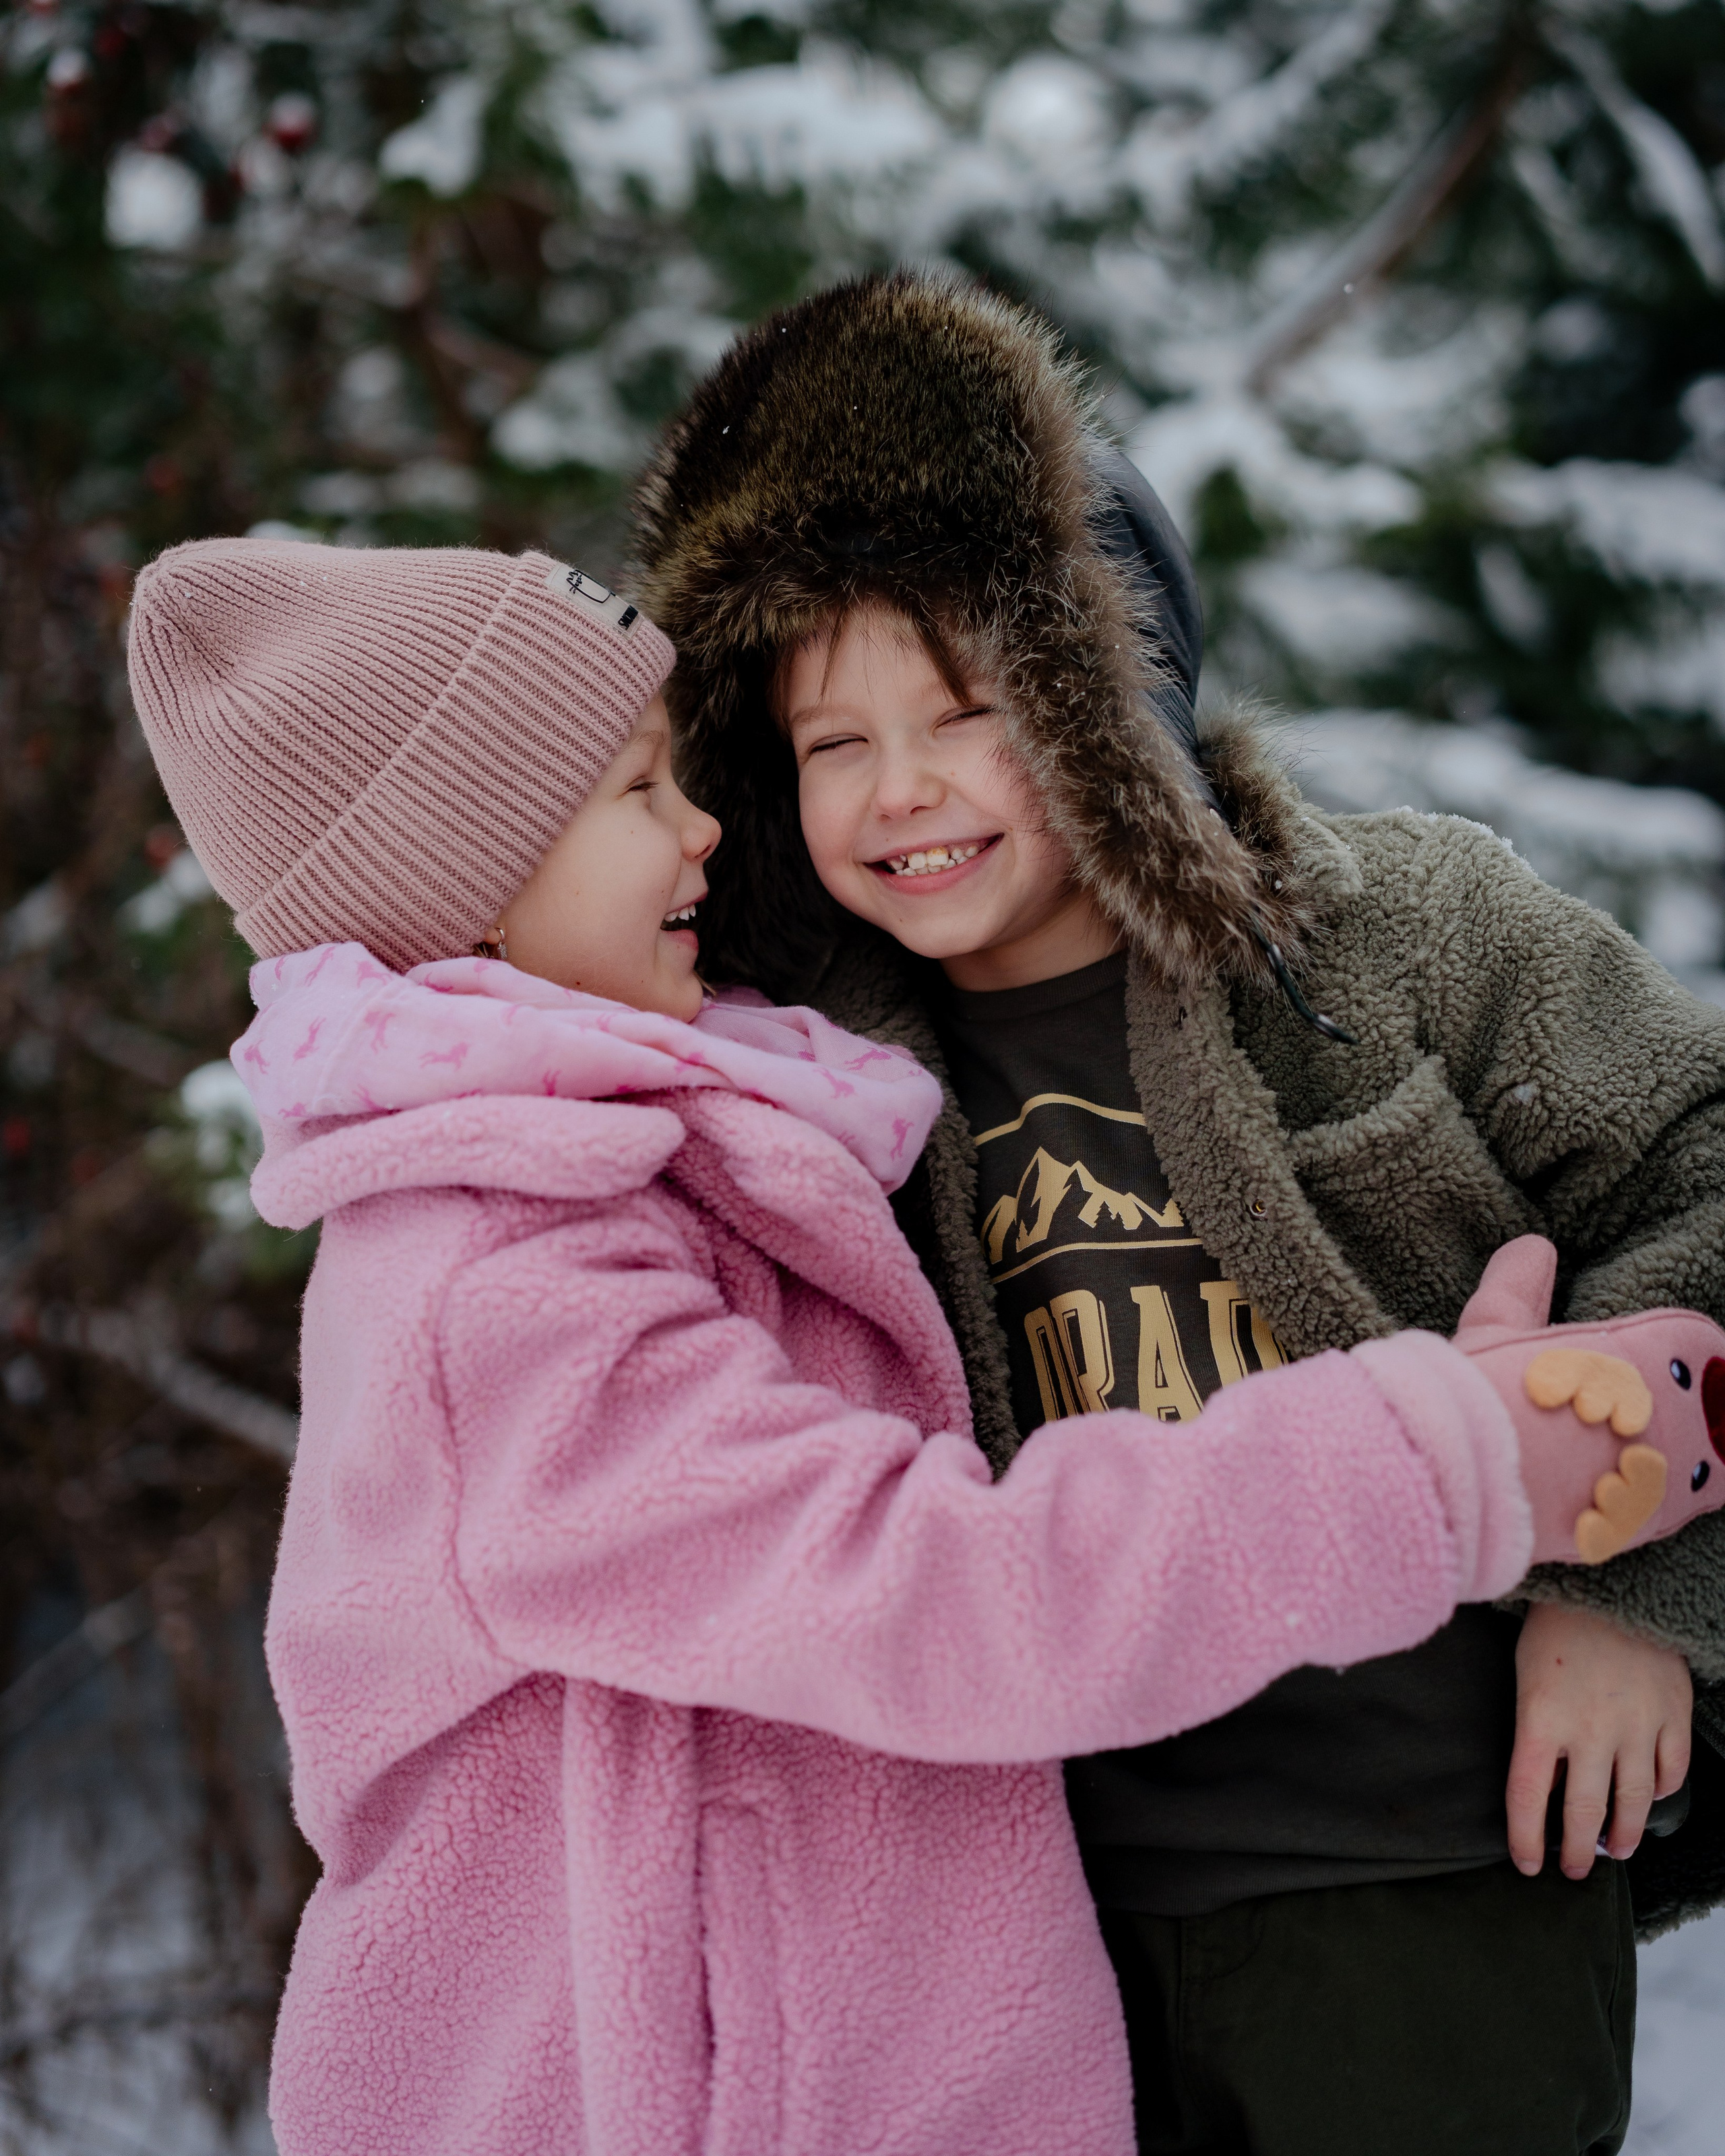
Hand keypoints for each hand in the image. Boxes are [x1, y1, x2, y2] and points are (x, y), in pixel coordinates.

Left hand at [1507, 1600, 1690, 1878]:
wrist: (1606, 1585)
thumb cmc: (1554, 1629)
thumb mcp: (1525, 1677)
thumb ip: (1535, 1731)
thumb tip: (1545, 1787)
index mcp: (1540, 1718)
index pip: (1527, 1797)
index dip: (1525, 1838)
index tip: (1528, 1864)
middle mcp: (1590, 1730)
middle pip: (1583, 1812)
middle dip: (1578, 1851)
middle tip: (1577, 1871)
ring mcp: (1636, 1725)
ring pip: (1633, 1802)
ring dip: (1625, 1835)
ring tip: (1617, 1850)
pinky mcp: (1672, 1715)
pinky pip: (1672, 1771)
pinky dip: (1661, 1793)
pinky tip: (1650, 1800)